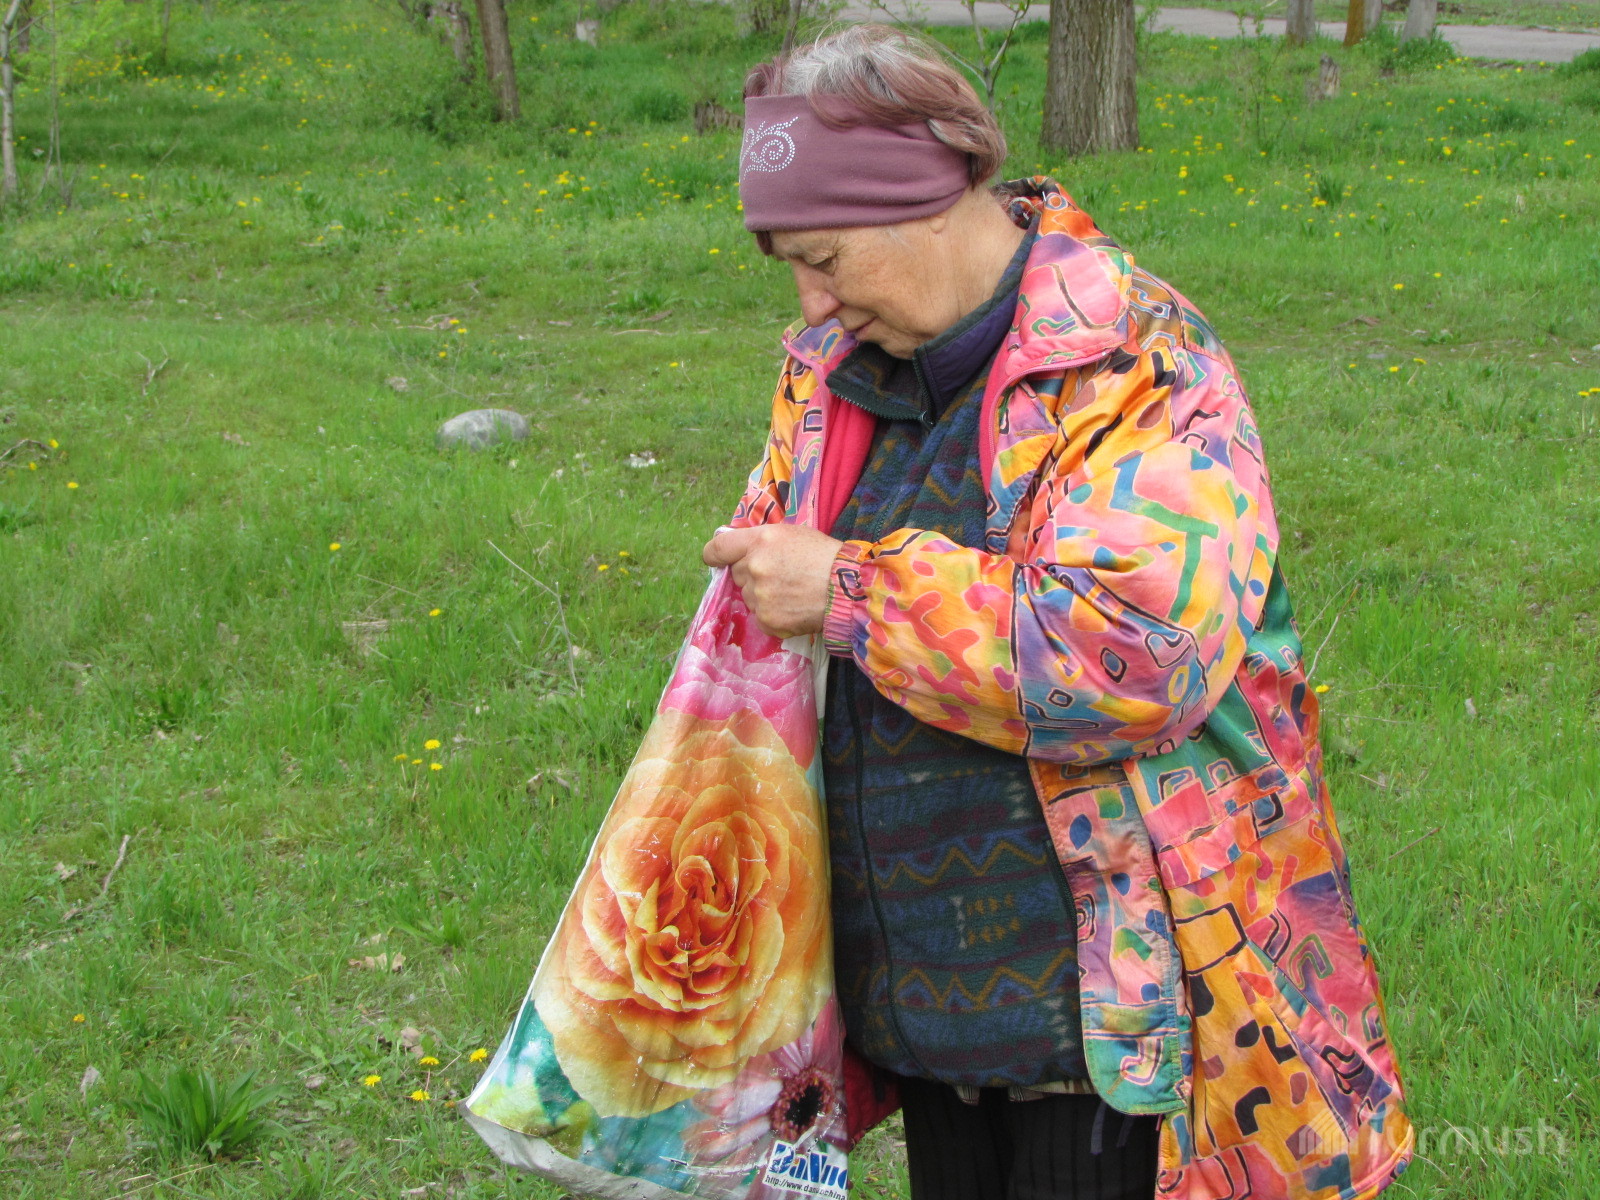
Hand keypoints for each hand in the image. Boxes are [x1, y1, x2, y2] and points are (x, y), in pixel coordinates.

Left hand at [701, 525, 842, 639]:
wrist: (848, 589)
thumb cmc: (825, 556)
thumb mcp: (793, 533)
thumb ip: (761, 540)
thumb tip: (737, 549)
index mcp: (759, 541)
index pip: (718, 549)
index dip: (715, 555)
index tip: (717, 560)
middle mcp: (754, 568)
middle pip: (736, 574)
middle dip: (751, 574)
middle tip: (779, 575)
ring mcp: (759, 596)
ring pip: (748, 596)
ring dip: (762, 595)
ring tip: (791, 592)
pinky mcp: (767, 620)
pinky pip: (759, 617)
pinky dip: (772, 615)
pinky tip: (793, 607)